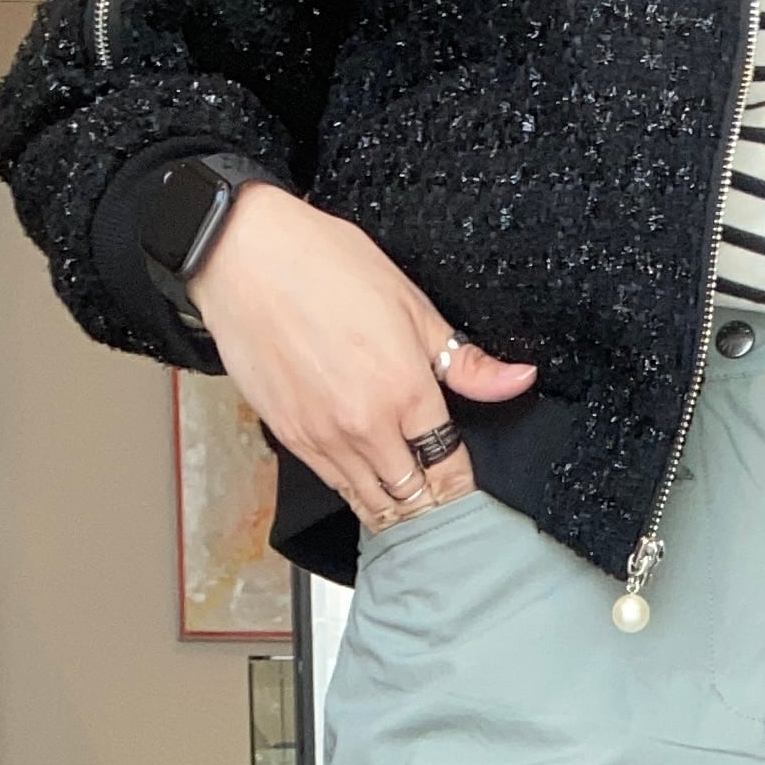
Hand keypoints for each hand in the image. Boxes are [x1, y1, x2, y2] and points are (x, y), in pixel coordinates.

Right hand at [188, 188, 536, 530]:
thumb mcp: (411, 305)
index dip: (460, 486)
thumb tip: (520, 381)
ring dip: (392, 506)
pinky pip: (333, 485)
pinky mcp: (289, 437)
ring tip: (407, 505)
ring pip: (370, 500)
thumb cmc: (326, 265)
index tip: (465, 489)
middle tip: (439, 500)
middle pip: (410, 495)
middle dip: (429, 501)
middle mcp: (366, 427)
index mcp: (406, 392)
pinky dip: (354, 491)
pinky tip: (366, 483)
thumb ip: (466, 361)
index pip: (447, 468)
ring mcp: (323, 437)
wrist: (245, 258)